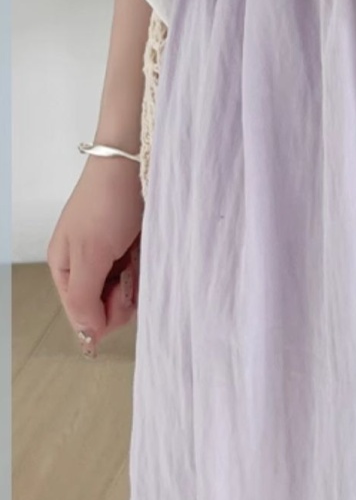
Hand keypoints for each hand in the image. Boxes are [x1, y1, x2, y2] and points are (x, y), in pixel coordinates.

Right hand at [47, 150, 144, 357]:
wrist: (134, 165)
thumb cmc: (107, 205)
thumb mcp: (90, 255)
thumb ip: (84, 297)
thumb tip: (87, 334)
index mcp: (65, 268)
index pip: (82, 314)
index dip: (105, 316)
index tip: (122, 300)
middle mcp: (86, 265)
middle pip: (106, 305)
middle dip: (123, 297)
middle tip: (130, 270)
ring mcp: (112, 256)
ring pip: (127, 292)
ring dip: (137, 282)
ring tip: (139, 255)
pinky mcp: (134, 248)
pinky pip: (142, 274)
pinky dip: (147, 269)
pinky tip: (148, 253)